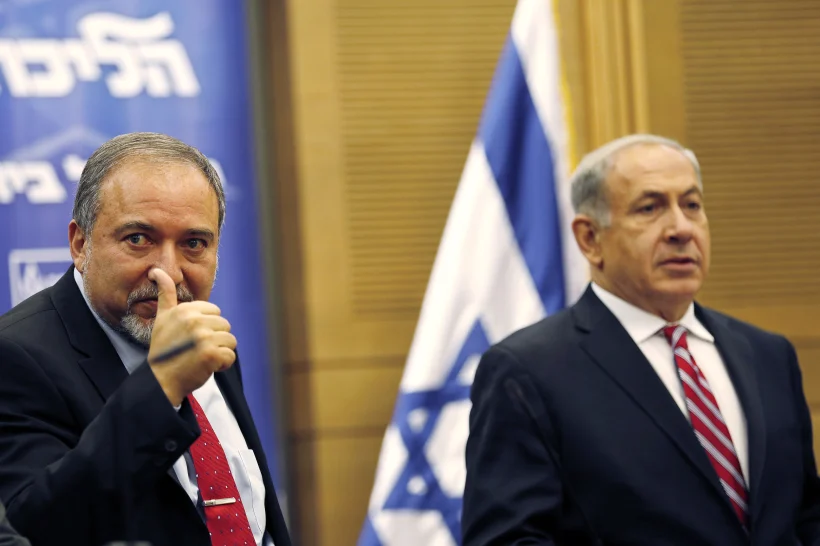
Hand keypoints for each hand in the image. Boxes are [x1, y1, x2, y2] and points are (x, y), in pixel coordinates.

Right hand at [147, 268, 235, 405]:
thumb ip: (165, 294)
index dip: (207, 326)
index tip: (191, 337)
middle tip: (195, 350)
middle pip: (224, 325)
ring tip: (201, 358)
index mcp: (185, 310)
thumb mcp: (162, 318)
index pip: (215, 312)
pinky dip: (222, 365)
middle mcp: (194, 320)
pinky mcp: (211, 354)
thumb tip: (158, 271)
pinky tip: (206, 367)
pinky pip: (230, 356)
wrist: (159, 381)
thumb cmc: (163, 350)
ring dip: (220, 352)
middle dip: (215, 339)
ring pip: (230, 340)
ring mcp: (203, 337)